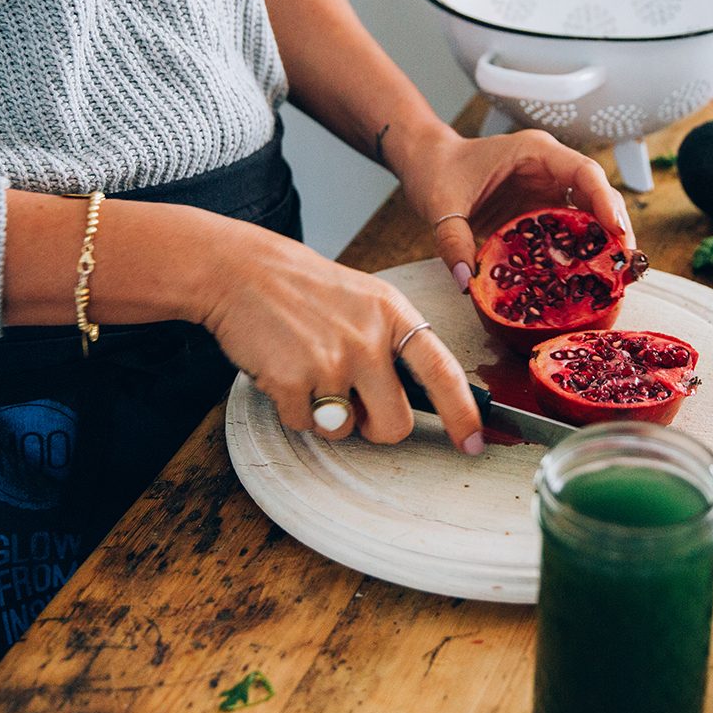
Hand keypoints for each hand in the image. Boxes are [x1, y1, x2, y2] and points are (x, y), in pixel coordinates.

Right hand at [197, 221, 485, 454]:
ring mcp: (330, 361)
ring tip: (310, 372)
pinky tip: (284, 370)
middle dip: (377, 429)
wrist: (240, 270)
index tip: (473, 442)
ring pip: (345, 430)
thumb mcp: (365, 299)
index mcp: (392, 314)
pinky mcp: (292, 381)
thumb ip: (394, 341)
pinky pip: (304, 424)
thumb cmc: (304, 288)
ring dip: (329, 417)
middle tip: (356, 405)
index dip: (463, 413)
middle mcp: (368, 340)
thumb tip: (420, 396)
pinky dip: (292, 409)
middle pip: (395, 424)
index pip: (443, 371)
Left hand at [391, 127, 633, 289]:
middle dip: (616, 227)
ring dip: (604, 243)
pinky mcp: (541, 211)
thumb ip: (454, 242)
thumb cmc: (438, 171)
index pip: (584, 171)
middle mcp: (549, 169)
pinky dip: (580, 252)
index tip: (616, 231)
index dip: (605, 200)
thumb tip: (468, 281)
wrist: (428, 164)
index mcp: (534, 153)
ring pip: (590, 214)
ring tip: (615, 277)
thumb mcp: (441, 206)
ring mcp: (548, 190)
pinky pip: (569, 230)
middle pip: (598, 193)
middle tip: (624, 265)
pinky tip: (587, 278)